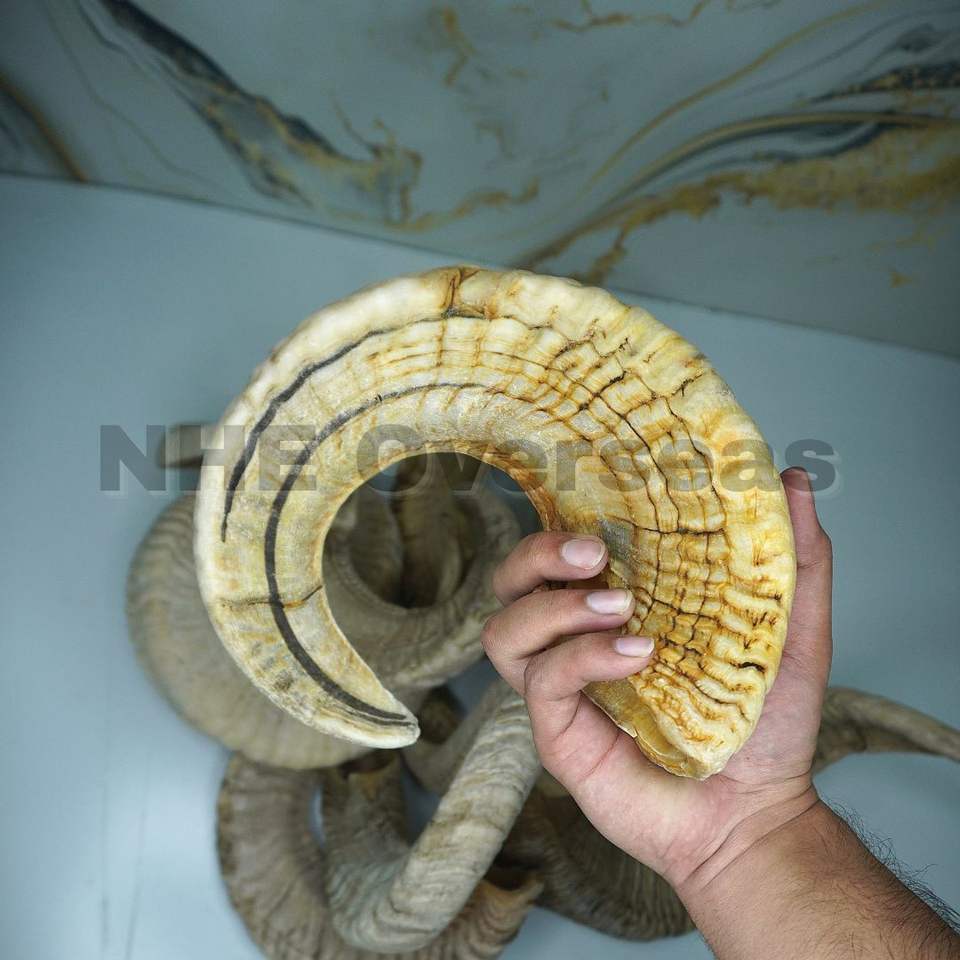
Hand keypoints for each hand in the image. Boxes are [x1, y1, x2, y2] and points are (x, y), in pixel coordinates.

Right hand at [481, 468, 832, 889]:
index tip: (600, 503)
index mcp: (613, 607)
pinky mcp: (558, 731)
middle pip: (510, 581)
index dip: (559, 521)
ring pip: (505, 628)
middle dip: (536, 553)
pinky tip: (634, 657)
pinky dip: (583, 657)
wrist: (757, 811)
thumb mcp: (791, 631)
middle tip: (592, 553)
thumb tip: (793, 478)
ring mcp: (562, 686)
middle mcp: (576, 640)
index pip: (559, 552)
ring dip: (554, 608)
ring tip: (619, 608)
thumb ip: (795, 561)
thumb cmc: (765, 724)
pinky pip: (541, 679)